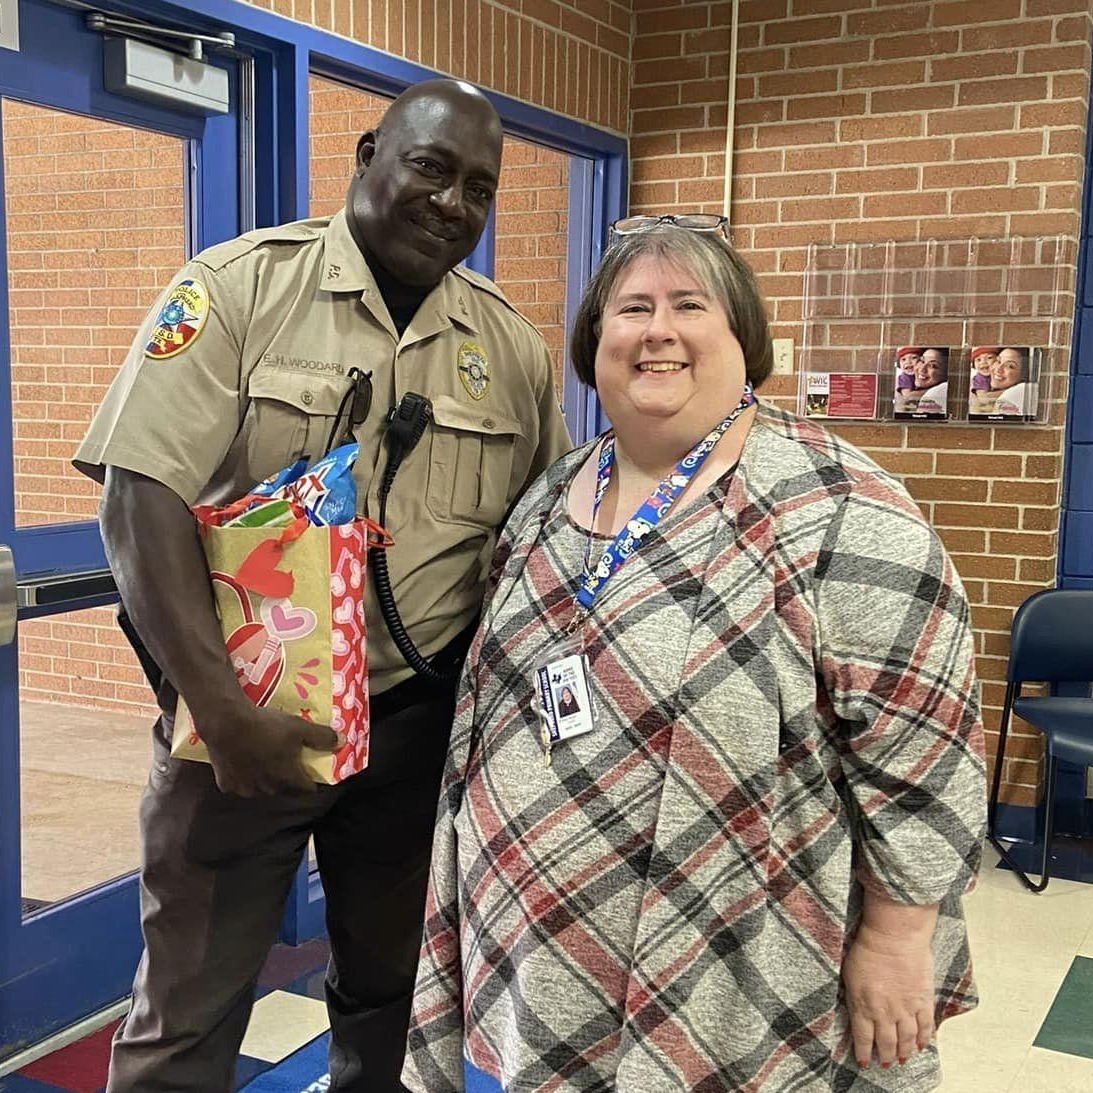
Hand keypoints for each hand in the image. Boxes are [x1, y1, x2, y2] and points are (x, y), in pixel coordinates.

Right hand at [198, 699, 339, 795]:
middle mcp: (267, 788)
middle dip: (286, 779)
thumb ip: (321, 737)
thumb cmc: (266, 726)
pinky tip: (240, 763)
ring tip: (262, 762)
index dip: (310, 781)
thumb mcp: (299, 727)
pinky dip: (240, 777)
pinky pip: (237, 783)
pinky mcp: (225, 783)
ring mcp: (244, 788)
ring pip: (258, 788)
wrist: (227, 723)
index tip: (311, 773)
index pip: (306, 788)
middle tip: (285, 762)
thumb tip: (343, 742)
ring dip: (262, 779)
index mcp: (287, 778)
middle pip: (282, 788)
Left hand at [842, 919, 934, 1070]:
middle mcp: (884, 1013)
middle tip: (885, 1065)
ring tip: (902, 1060)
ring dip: (904, 1052)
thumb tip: (854, 1009)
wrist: (894, 936)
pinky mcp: (923, 1000)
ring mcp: (906, 1008)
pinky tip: (921, 1046)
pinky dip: (924, 1040)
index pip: (863, 1038)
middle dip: (885, 1057)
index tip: (865, 1063)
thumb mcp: (848, 973)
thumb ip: (853, 995)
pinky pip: (925, 1027)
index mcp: (862, 1005)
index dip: (864, 1053)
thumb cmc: (867, 947)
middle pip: (886, 1043)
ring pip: (906, 1040)